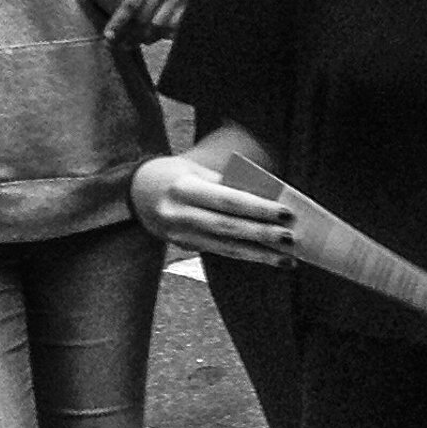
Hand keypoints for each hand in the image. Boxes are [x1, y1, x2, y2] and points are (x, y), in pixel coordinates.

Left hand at [95, 0, 204, 44]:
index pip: (131, 4)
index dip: (119, 23)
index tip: (108, 36)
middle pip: (144, 19)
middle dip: (129, 35)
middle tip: (118, 44)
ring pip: (161, 25)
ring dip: (146, 37)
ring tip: (135, 42)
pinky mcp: (193, 0)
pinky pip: (178, 24)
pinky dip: (166, 34)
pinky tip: (157, 36)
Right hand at [129, 155, 292, 264]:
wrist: (136, 190)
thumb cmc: (178, 173)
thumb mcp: (197, 168)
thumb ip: (228, 181)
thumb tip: (271, 195)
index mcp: (184, 186)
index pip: (227, 199)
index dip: (257, 207)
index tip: (285, 212)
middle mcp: (179, 213)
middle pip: (228, 226)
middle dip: (262, 233)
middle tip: (291, 237)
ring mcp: (180, 234)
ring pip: (226, 247)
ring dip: (260, 254)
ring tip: (288, 257)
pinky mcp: (185, 246)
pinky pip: (222, 252)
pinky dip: (249, 256)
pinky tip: (271, 259)